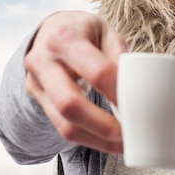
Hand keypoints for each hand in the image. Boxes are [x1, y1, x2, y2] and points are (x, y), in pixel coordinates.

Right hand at [24, 11, 127, 154]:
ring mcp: (35, 82)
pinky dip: (88, 139)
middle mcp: (43, 61)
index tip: (139, 107)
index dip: (119, 94)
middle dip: (104, 126)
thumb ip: (119, 57)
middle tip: (130, 134)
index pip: (97, 73)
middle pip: (71, 104)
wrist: (50, 29)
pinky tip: (108, 142)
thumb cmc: (85, 31)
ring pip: (63, 124)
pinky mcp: (37, 99)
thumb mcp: (105, 32)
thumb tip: (136, 90)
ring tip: (123, 145)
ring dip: (97, 140)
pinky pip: (62, 127)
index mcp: (66, 38)